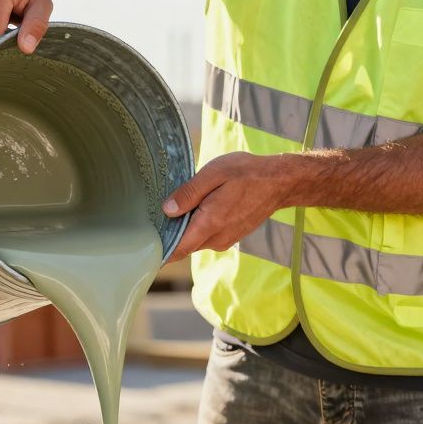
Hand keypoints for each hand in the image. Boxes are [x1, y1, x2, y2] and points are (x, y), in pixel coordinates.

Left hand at [162, 152, 290, 263]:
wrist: (278, 182)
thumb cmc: (247, 173)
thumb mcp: (213, 174)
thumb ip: (189, 193)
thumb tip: (167, 210)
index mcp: (209, 224)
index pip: (177, 250)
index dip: (159, 250)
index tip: (144, 244)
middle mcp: (216, 238)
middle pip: (183, 245)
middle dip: (170, 233)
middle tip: (158, 213)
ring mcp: (225, 240)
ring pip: (195, 240)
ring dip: (186, 227)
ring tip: (183, 204)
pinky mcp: (230, 236)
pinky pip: (207, 236)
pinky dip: (199, 226)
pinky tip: (201, 206)